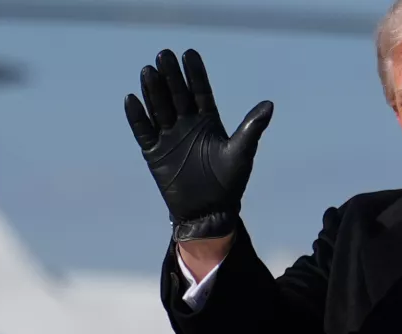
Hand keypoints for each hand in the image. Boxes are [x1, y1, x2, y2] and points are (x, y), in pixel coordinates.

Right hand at [124, 48, 272, 241]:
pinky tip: (132, 99)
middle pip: (176, 94)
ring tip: (149, 71)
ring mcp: (169, 137)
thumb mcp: (241, 153)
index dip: (195, 73)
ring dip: (153, 91)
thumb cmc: (229, 183)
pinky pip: (143, 131)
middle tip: (164, 54)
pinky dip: (137, 117)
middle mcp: (187, 124)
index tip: (189, 53)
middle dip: (171, 75)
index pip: (200, 91)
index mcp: (208, 121)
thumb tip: (269, 104)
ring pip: (159, 108)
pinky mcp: (154, 153)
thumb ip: (251, 128)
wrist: (209, 212)